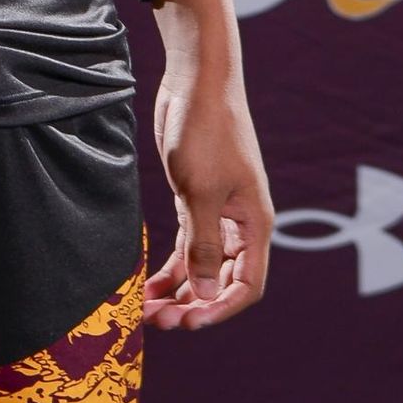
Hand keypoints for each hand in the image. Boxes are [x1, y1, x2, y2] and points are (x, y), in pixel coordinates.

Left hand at [144, 0, 271, 332]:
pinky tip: (149, 284)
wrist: (196, 80)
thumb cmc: (206, 131)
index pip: (247, 285)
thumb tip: (207, 296)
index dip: (220, 309)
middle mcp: (240, 223)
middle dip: (193, 304)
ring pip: (202, 265)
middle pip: (223, 280)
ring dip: (179, 289)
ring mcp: (218, 211)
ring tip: (148, 312)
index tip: (188, 322)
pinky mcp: (195, 198)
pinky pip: (188, 244)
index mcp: (254, 223)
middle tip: (158, 322)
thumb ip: (204, 246)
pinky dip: (171, 265)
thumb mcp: (200, 193)